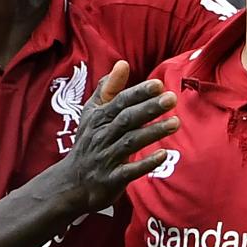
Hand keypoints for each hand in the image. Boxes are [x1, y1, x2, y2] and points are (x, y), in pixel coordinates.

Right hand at [61, 61, 178, 211]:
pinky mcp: (111, 180)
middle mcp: (101, 136)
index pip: (119, 102)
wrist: (71, 183)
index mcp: (98, 118)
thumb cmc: (87, 142)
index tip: (159, 84)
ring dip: (153, 132)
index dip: (138, 93)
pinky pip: (129, 171)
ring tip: (176, 123)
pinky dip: (146, 163)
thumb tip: (123, 63)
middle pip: (126, 119)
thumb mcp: (91, 113)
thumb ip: (108, 89)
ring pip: (130, 142)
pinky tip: (163, 155)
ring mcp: (106, 158)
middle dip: (149, 108)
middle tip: (172, 99)